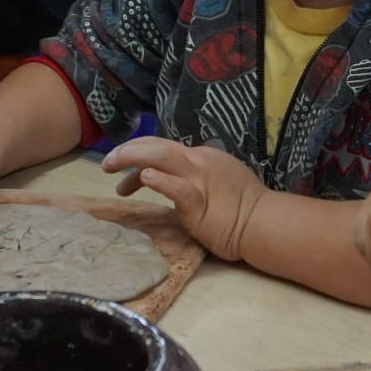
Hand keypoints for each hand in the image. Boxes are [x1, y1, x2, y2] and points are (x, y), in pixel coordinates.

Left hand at [106, 139, 263, 262]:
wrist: (264, 224)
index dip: (139, 157)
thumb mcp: (220, 179)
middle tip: (106, 164)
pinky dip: (158, 180)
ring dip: (131, 158)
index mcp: (202, 157)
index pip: (164, 149)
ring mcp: (198, 180)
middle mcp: (199, 162)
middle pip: (156, 146)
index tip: (124, 174)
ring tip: (110, 166)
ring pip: (159, 157)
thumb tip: (176, 179)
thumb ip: (197, 176)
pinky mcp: (198, 202)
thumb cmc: (244, 208)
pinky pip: (175, 187)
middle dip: (127, 151)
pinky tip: (144, 178)